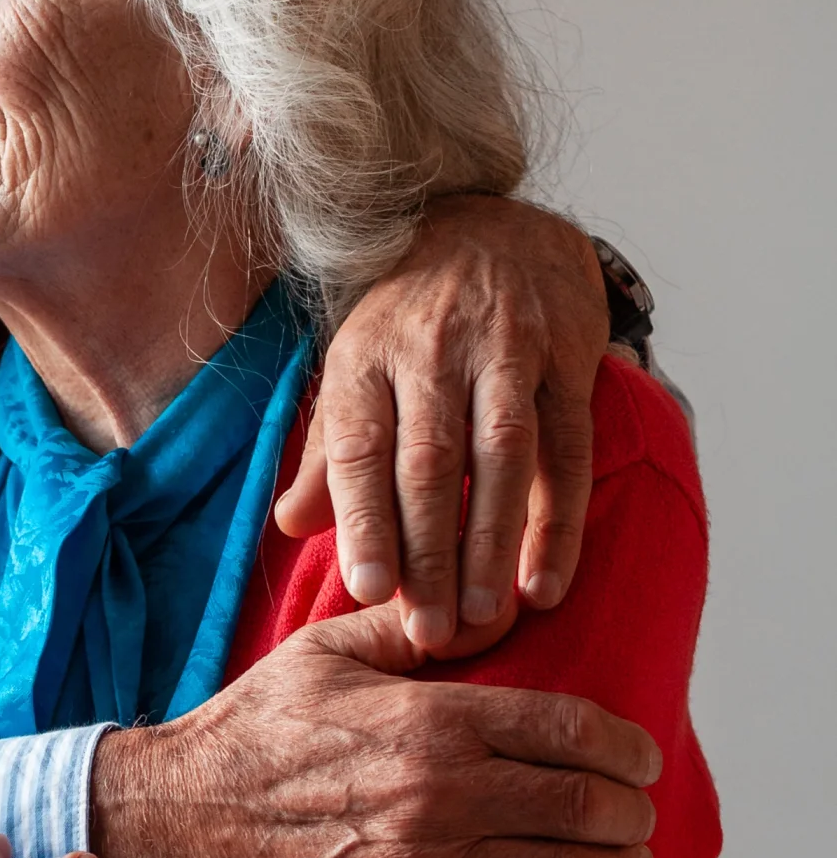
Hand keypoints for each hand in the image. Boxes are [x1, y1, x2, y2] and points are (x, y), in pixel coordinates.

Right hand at [90, 606, 660, 857]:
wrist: (171, 825)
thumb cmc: (246, 733)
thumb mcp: (322, 654)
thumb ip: (413, 629)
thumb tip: (495, 613)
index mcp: (430, 721)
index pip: (571, 732)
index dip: (626, 746)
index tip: (642, 757)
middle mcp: (440, 796)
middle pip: (584, 807)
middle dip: (630, 812)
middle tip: (637, 814)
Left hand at [275, 193, 608, 648]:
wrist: (490, 227)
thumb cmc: (409, 324)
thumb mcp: (353, 374)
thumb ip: (330, 456)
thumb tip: (290, 528)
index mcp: (365, 361)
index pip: (361, 448)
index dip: (363, 520)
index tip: (366, 589)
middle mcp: (432, 352)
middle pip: (429, 463)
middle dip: (429, 553)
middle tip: (428, 630)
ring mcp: (504, 351)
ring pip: (501, 456)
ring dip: (493, 544)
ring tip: (484, 618)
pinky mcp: (567, 357)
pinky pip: (567, 448)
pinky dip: (559, 521)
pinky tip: (545, 581)